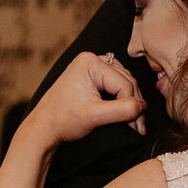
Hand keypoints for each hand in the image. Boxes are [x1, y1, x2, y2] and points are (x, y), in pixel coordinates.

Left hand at [23, 51, 146, 148]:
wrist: (44, 127)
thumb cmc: (63, 120)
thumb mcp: (95, 116)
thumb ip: (121, 111)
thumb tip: (143, 107)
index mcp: (90, 63)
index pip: (124, 84)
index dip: (132, 106)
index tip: (136, 128)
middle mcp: (92, 59)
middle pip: (127, 81)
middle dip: (133, 104)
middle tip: (138, 127)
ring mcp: (92, 66)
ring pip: (124, 82)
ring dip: (130, 102)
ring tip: (132, 122)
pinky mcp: (92, 76)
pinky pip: (116, 84)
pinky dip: (122, 98)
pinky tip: (123, 112)